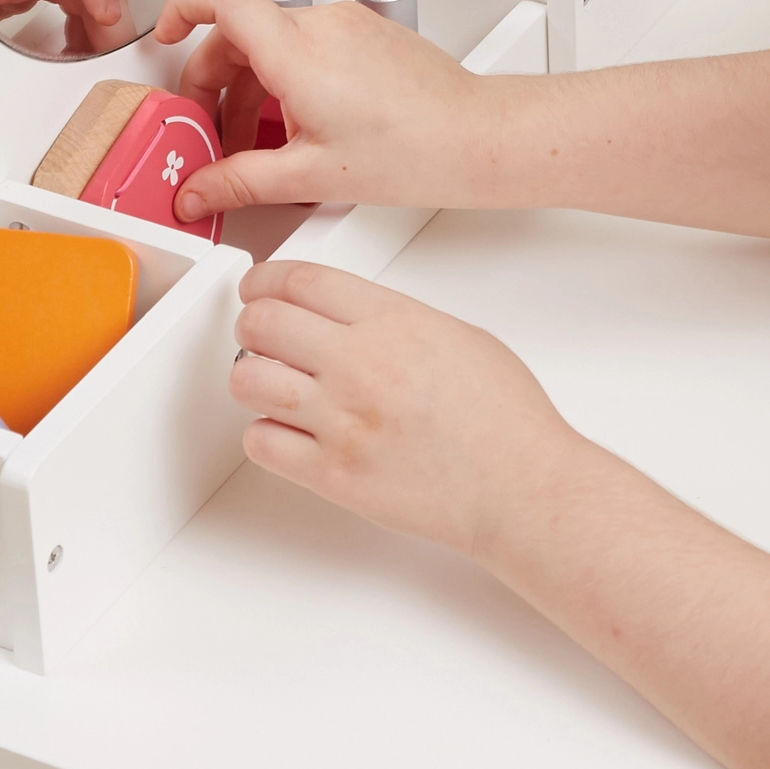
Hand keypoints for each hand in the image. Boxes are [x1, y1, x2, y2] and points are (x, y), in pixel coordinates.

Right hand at [154, 0, 488, 218]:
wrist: (477, 137)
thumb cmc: (414, 150)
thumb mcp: (311, 175)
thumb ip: (240, 182)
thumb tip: (198, 192)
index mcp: (297, 50)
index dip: (181, 7)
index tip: (163, 35)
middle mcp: (322, 24)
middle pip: (242, 31)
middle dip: (216, 79)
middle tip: (213, 129)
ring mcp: (347, 26)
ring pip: (275, 41)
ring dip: (253, 86)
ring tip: (259, 144)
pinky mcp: (368, 35)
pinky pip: (308, 46)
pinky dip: (288, 79)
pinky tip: (298, 129)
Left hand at [228, 261, 584, 559]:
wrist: (521, 489)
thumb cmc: (505, 421)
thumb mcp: (460, 336)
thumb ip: (397, 319)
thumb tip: (350, 315)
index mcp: (395, 323)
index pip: (300, 280)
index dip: (265, 280)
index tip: (258, 288)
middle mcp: (362, 365)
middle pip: (262, 322)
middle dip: (252, 325)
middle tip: (262, 336)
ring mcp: (343, 421)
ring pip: (248, 380)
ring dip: (252, 378)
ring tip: (274, 386)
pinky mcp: (333, 474)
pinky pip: (262, 442)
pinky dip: (266, 434)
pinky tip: (291, 433)